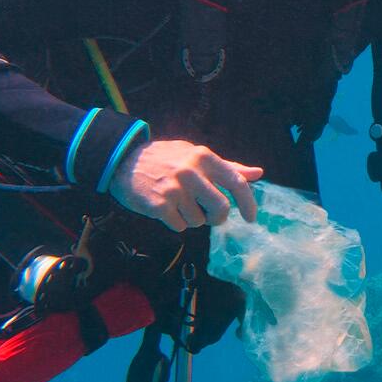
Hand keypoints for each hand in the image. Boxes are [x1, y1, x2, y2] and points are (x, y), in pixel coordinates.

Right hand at [110, 140, 261, 231]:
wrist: (123, 161)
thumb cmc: (165, 159)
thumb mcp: (196, 155)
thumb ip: (227, 167)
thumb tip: (258, 173)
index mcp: (205, 157)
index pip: (237, 182)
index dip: (248, 203)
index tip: (251, 218)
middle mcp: (192, 172)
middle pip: (221, 208)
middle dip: (217, 218)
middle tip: (207, 216)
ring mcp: (175, 189)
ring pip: (199, 221)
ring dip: (191, 218)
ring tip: (177, 203)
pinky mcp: (160, 205)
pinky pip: (180, 226)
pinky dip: (175, 222)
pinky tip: (165, 208)